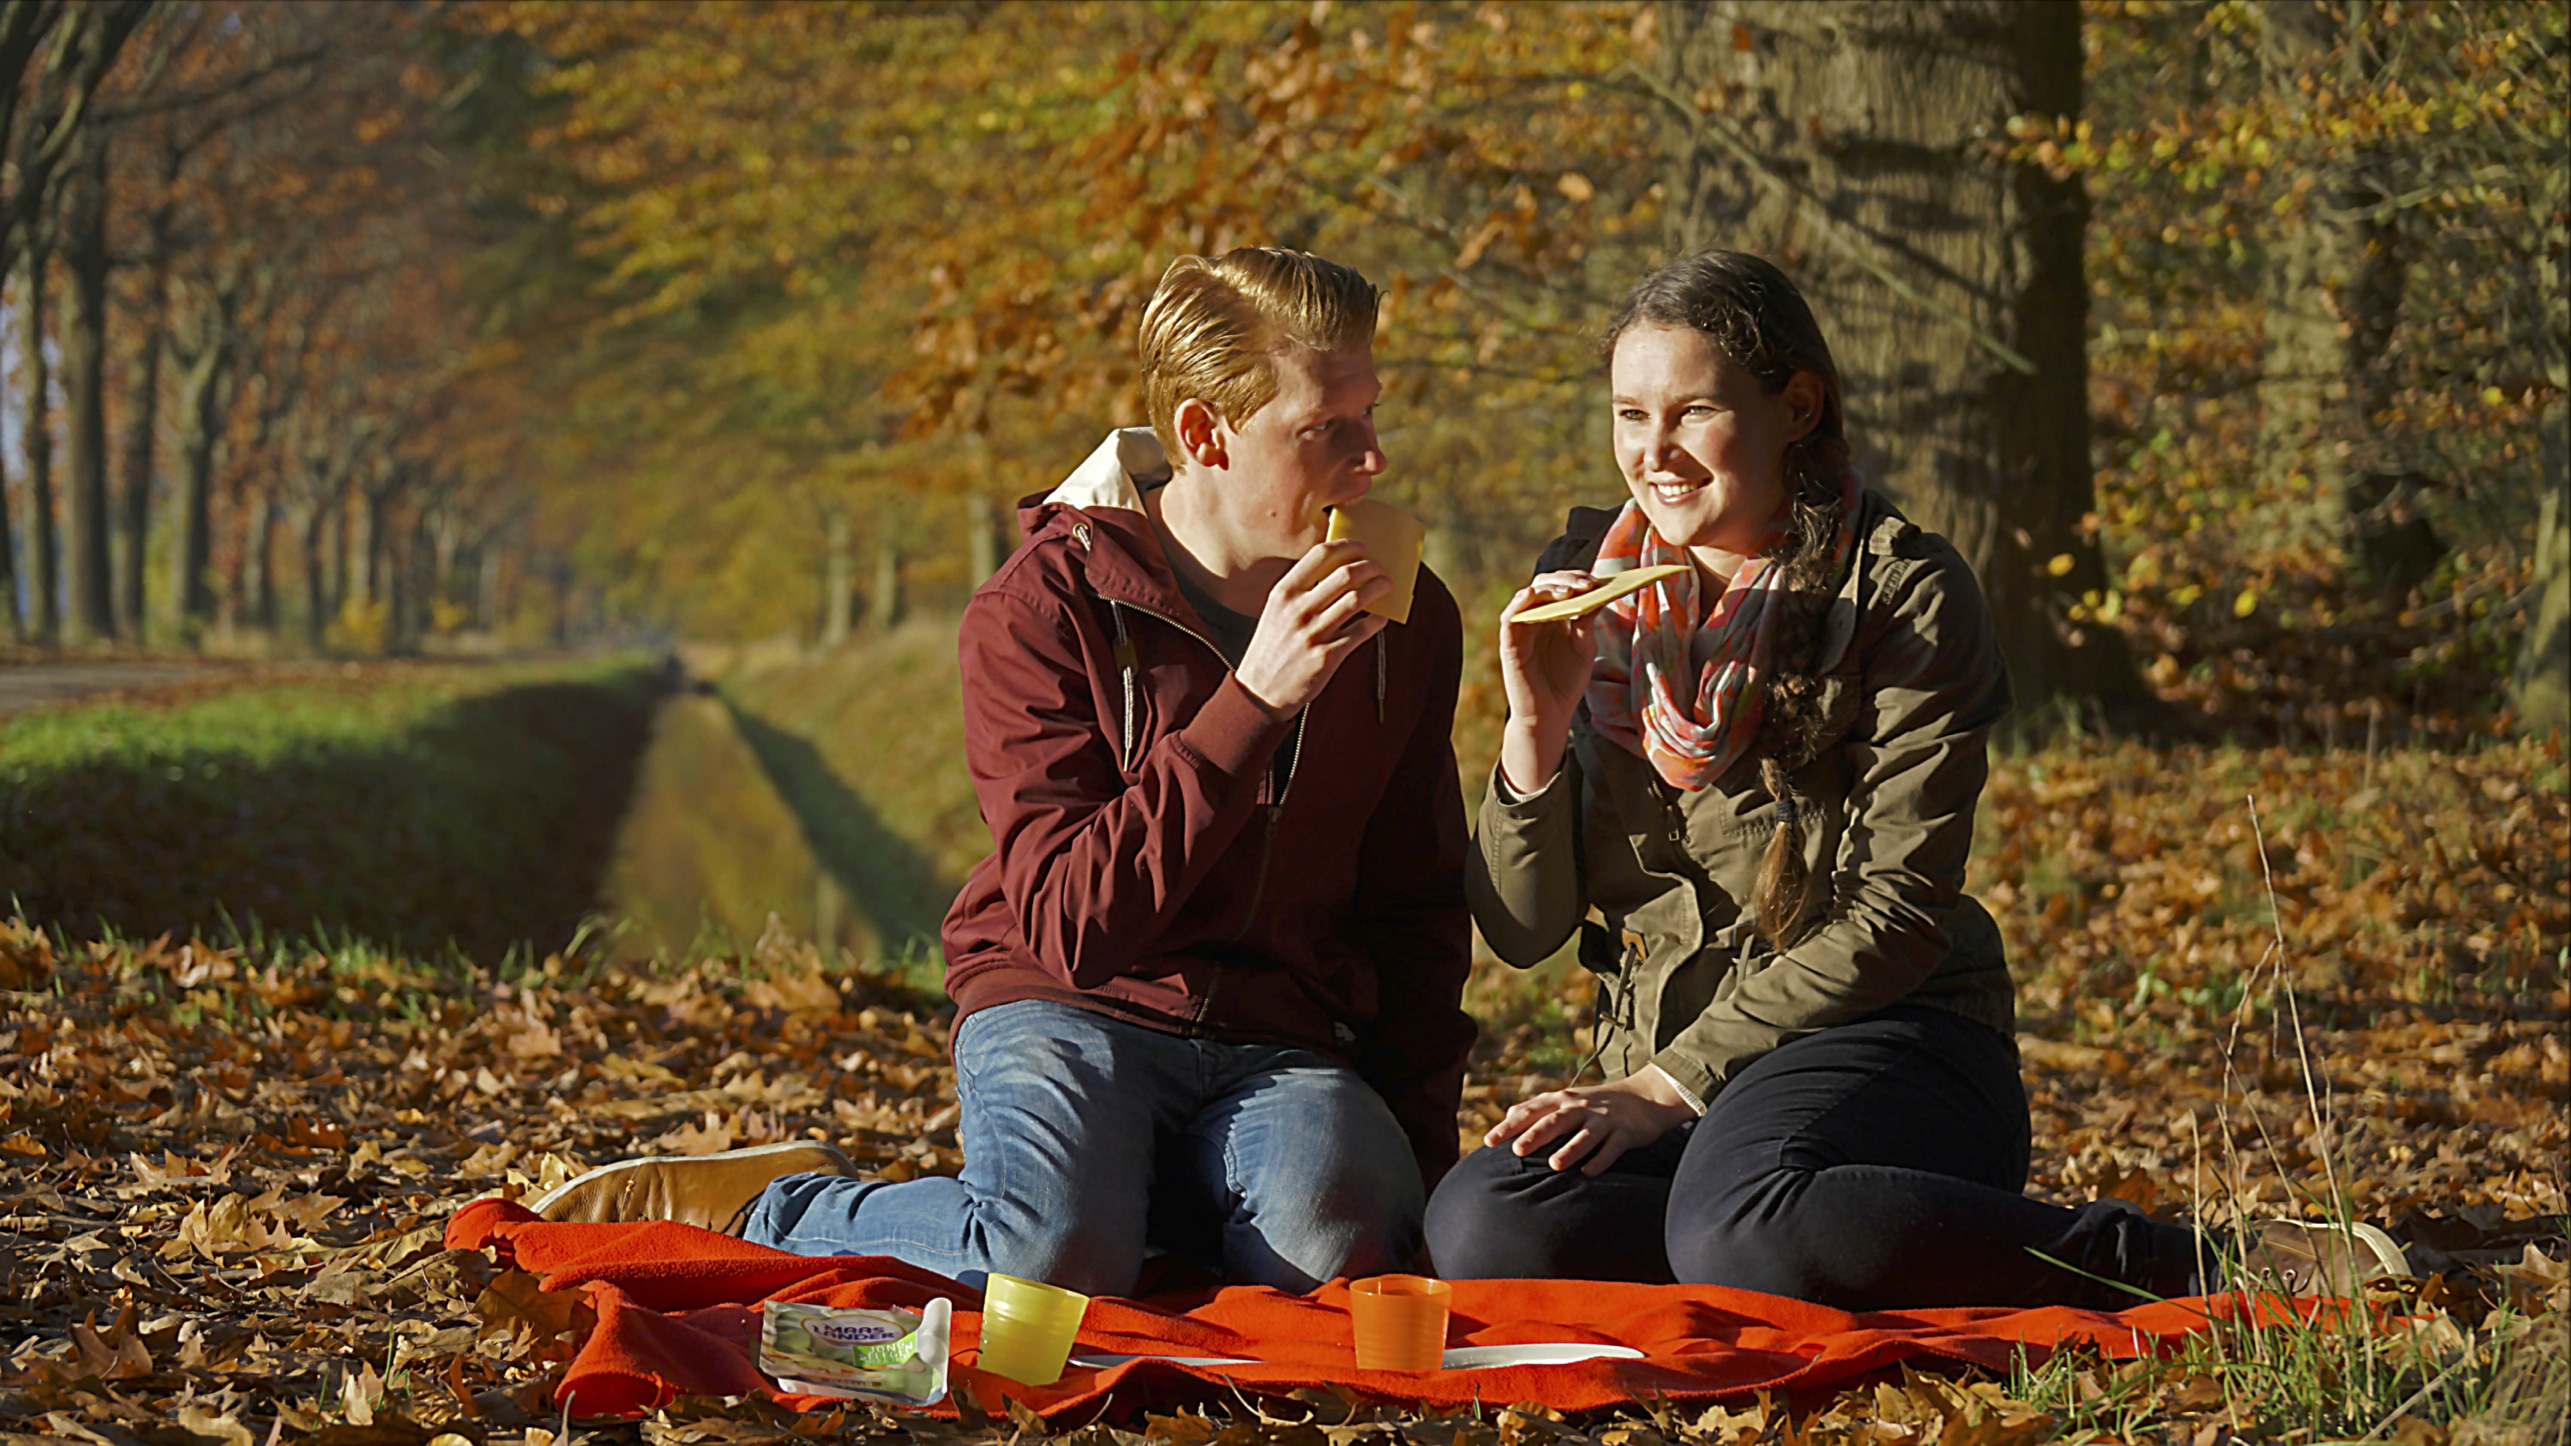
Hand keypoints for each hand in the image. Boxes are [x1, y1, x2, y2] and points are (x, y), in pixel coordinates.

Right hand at [1235, 539, 1389, 715]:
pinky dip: (1377, 620)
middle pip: (1346, 574)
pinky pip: (1362, 630)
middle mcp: (1299, 610)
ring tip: (1387, 585)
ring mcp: (1314, 633)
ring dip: (1379, 588)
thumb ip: (1301, 591)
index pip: (1320, 555)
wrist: (1261, 691)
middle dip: (1370, 566)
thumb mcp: (1276, 612)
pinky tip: (1381, 617)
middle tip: (1380, 568)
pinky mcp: (1328, 655)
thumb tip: (1338, 572)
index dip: (1347, 546)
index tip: (1361, 547)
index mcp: (1284, 593)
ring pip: (1358, 599)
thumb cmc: (1272, 648)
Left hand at [1484, 1072, 1695, 1175]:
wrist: (1646, 1096)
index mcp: (1563, 1100)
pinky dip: (1601, 1160)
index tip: (1489, 1142)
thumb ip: (1541, 1107)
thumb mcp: (1570, 1099)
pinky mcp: (1625, 1132)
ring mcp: (1604, 1119)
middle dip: (1535, 1135)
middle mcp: (1581, 1107)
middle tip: (1516, 1150)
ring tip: (1554, 1165)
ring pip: (1585, 1134)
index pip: (1531, 1111)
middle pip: (1555, 1120)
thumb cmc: (1599, 1103)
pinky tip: (1589, 1173)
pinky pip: (1612, 1148)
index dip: (1509, 1125)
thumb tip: (1510, 1114)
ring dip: (1570, 1150)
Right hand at [1494, 572, 1601, 794]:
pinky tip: (1533, 594)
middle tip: (1586, 584)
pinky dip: (1519, 603)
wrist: (1551, 715)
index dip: (1576, 579)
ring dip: (1548, 589)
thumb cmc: (1567, 682)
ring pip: (1528, 595)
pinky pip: (1509, 617)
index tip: (1596, 582)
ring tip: (1569, 591)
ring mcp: (1522, 629)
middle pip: (1545, 585)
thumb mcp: (1584, 648)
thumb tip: (1597, 595)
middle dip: (1566, 580)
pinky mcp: (1509, 643)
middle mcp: (1537, 617)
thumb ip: (1586, 623)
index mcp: (1555, 616)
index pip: (1562, 586)